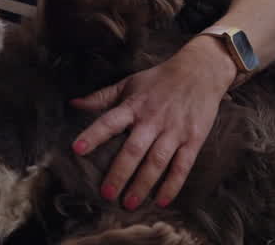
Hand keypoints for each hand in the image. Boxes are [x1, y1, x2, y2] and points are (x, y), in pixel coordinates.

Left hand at [69, 37, 232, 208]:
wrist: (200, 71)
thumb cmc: (159, 79)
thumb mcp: (129, 83)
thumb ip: (102, 97)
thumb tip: (74, 104)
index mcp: (134, 105)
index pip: (110, 121)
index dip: (93, 135)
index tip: (77, 149)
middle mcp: (153, 119)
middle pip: (134, 149)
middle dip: (119, 173)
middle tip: (106, 193)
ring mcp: (174, 130)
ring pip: (157, 162)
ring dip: (143, 184)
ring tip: (129, 203)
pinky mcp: (193, 139)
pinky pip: (182, 166)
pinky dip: (172, 185)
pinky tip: (161, 201)